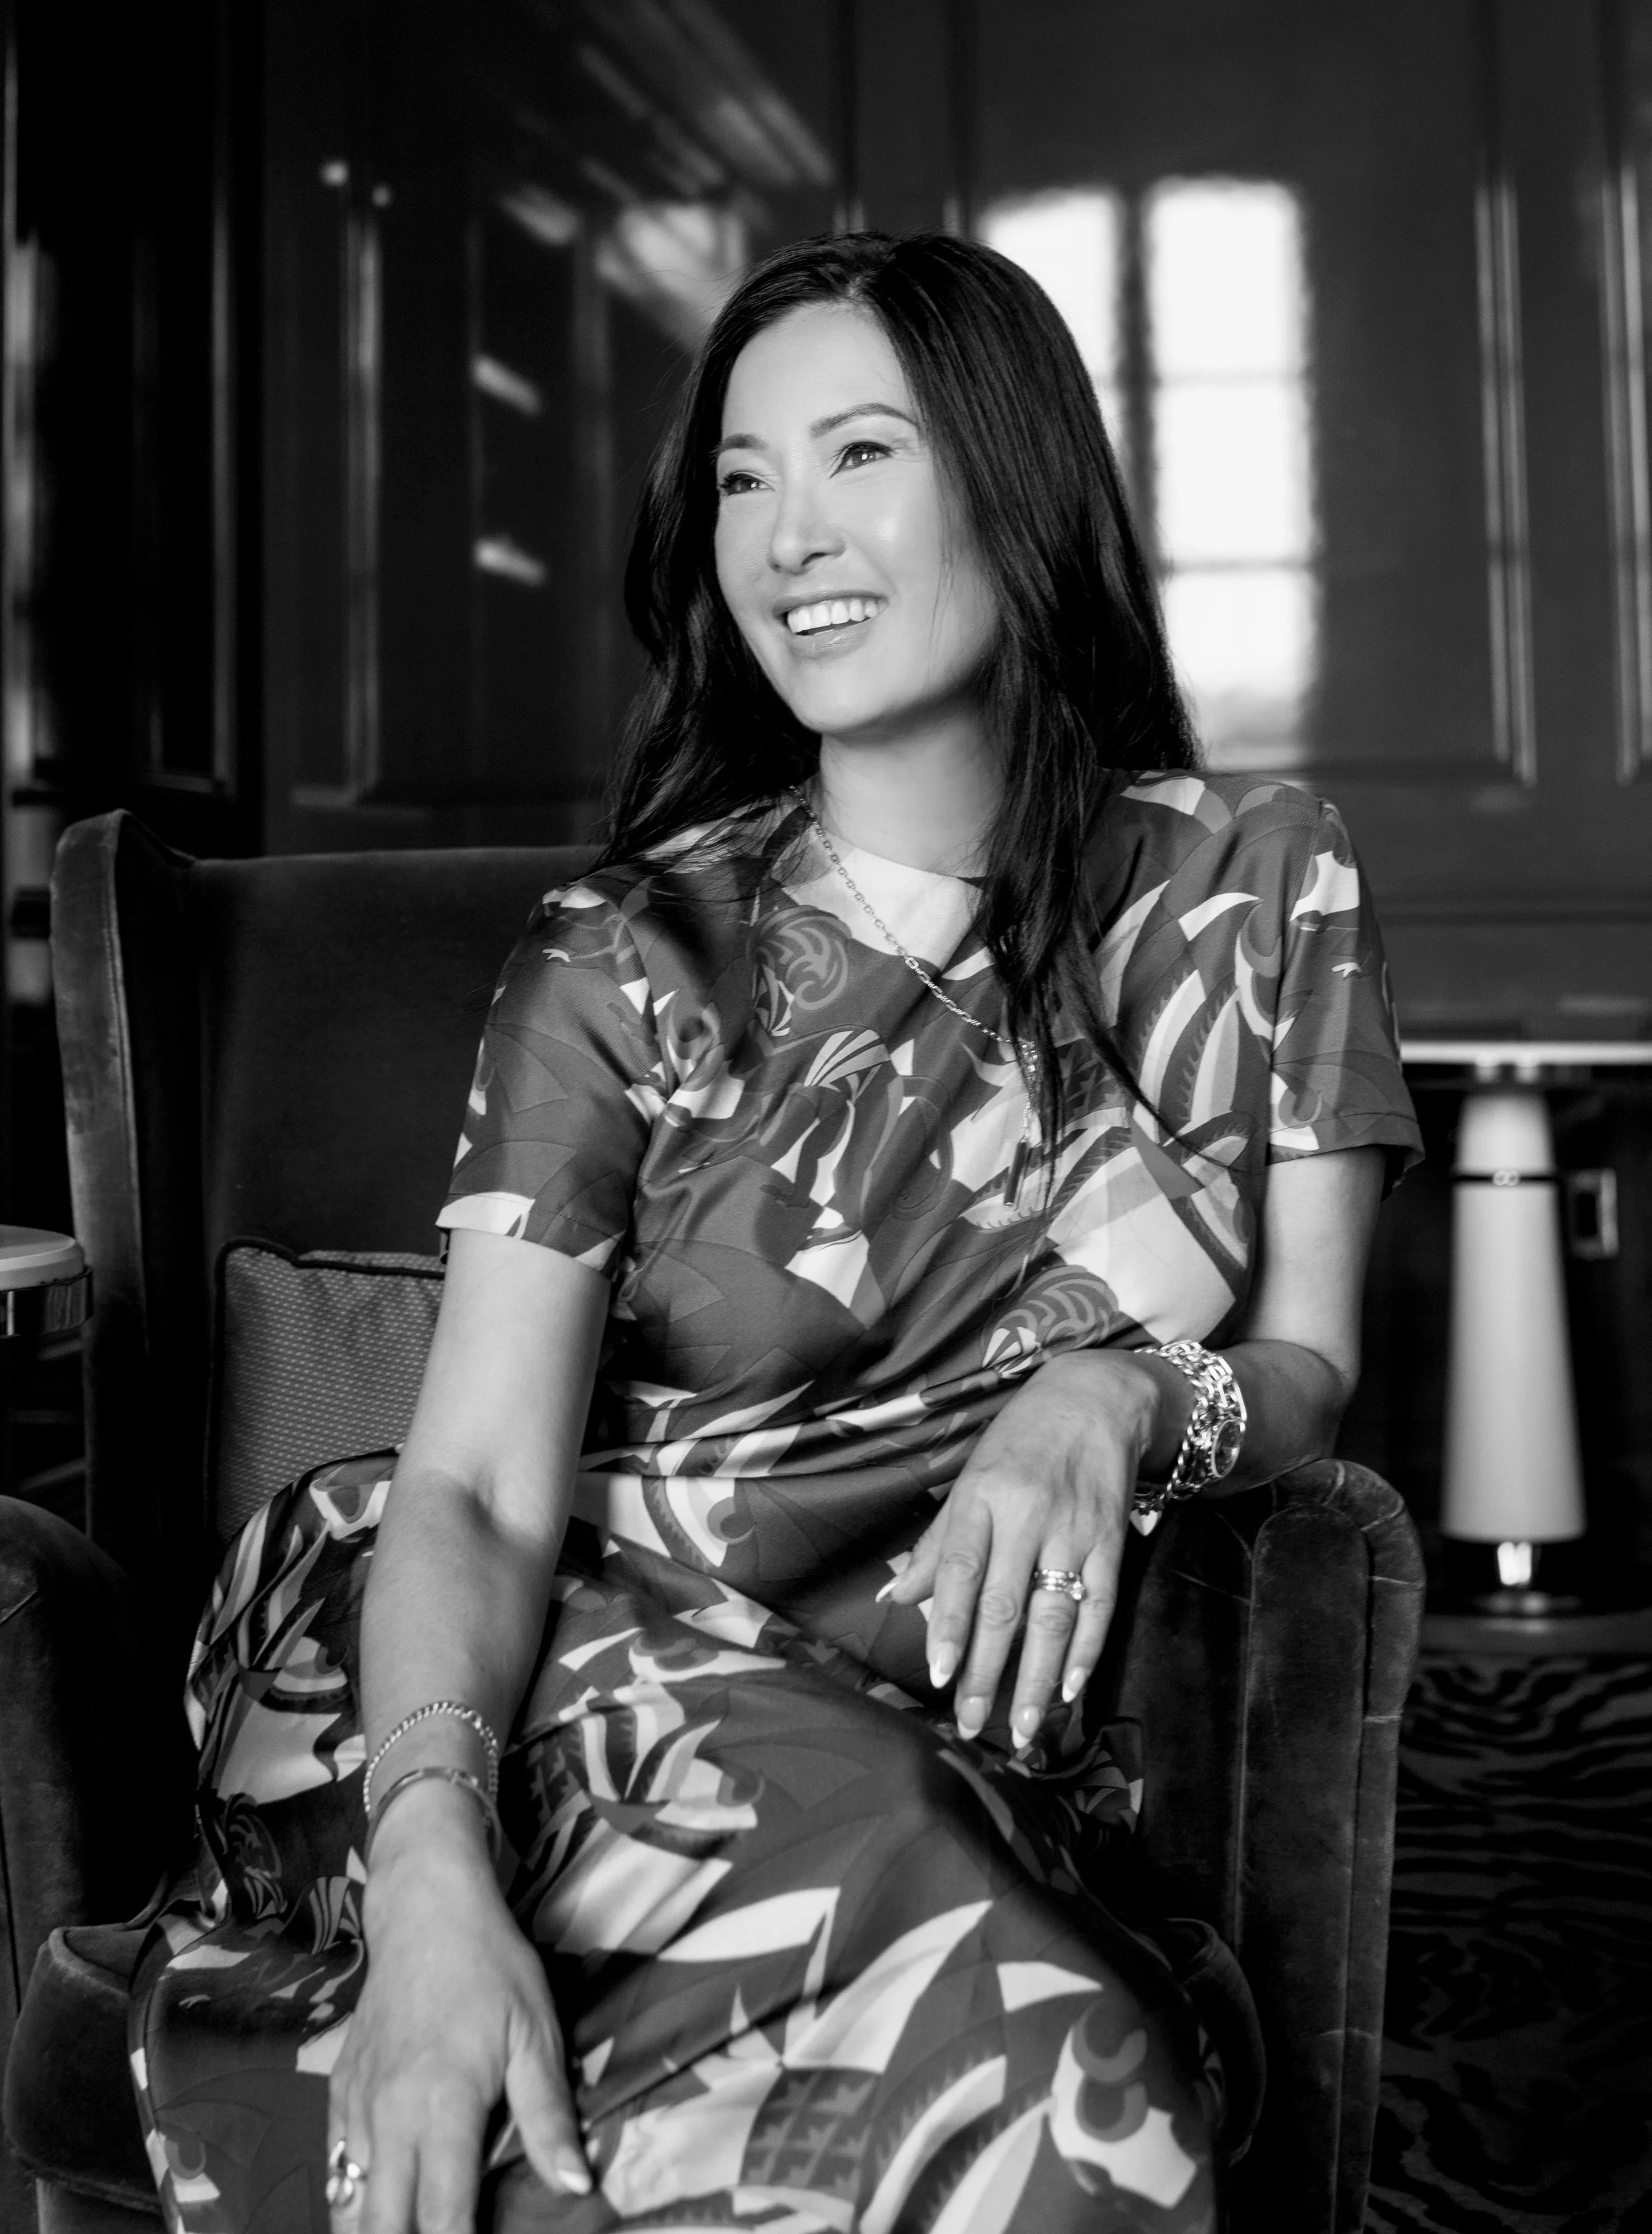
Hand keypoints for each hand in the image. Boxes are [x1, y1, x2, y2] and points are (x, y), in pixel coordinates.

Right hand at [330, 1785, 589, 2233]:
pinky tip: (382, 2206)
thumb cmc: (491, 1967)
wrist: (424, 1910)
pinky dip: (354, 2199)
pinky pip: (337, 2167)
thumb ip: (549, 2117)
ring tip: (414, 2227)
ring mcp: (355, 2107)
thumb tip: (576, 2185)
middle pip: (381, 2226)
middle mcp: (388, 2119)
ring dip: (378, 2227)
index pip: (441, 2218)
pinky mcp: (339, 2093)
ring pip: (349, 2206)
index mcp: (441, 2108)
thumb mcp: (534, 2033)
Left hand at [884, 1351, 1164, 1749]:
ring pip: (1054, 1615)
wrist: (1096, 1399)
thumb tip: (893, 1599)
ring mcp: (1074, 1531)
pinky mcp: (1112, 1541)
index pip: (961, 1570)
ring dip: (1039, 1678)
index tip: (941, 1676)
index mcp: (982, 1497)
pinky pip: (1101, 1605)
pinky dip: (1087, 1651)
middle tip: (972, 1723)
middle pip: (1005, 1604)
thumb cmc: (1019, 1442)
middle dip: (987, 1671)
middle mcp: (1027, 1515)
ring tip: (1024, 1729)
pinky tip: (1072, 1689)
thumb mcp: (969, 1480)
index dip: (950, 1625)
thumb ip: (937, 1544)